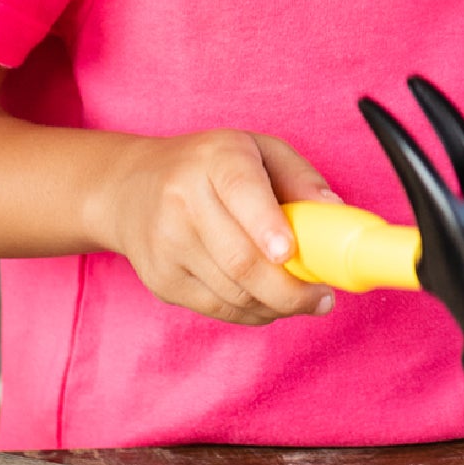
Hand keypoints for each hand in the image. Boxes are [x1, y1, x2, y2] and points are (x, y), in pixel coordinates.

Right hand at [92, 129, 338, 324]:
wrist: (130, 188)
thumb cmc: (211, 167)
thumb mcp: (259, 150)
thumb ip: (300, 176)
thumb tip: (333, 210)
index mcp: (216, 160)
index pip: (241, 192)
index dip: (267, 227)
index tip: (291, 253)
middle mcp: (184, 202)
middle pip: (240, 259)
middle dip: (289, 289)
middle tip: (322, 298)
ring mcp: (167, 247)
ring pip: (232, 293)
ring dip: (277, 306)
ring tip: (305, 300)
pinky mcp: (161, 281)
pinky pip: (216, 309)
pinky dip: (252, 313)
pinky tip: (272, 304)